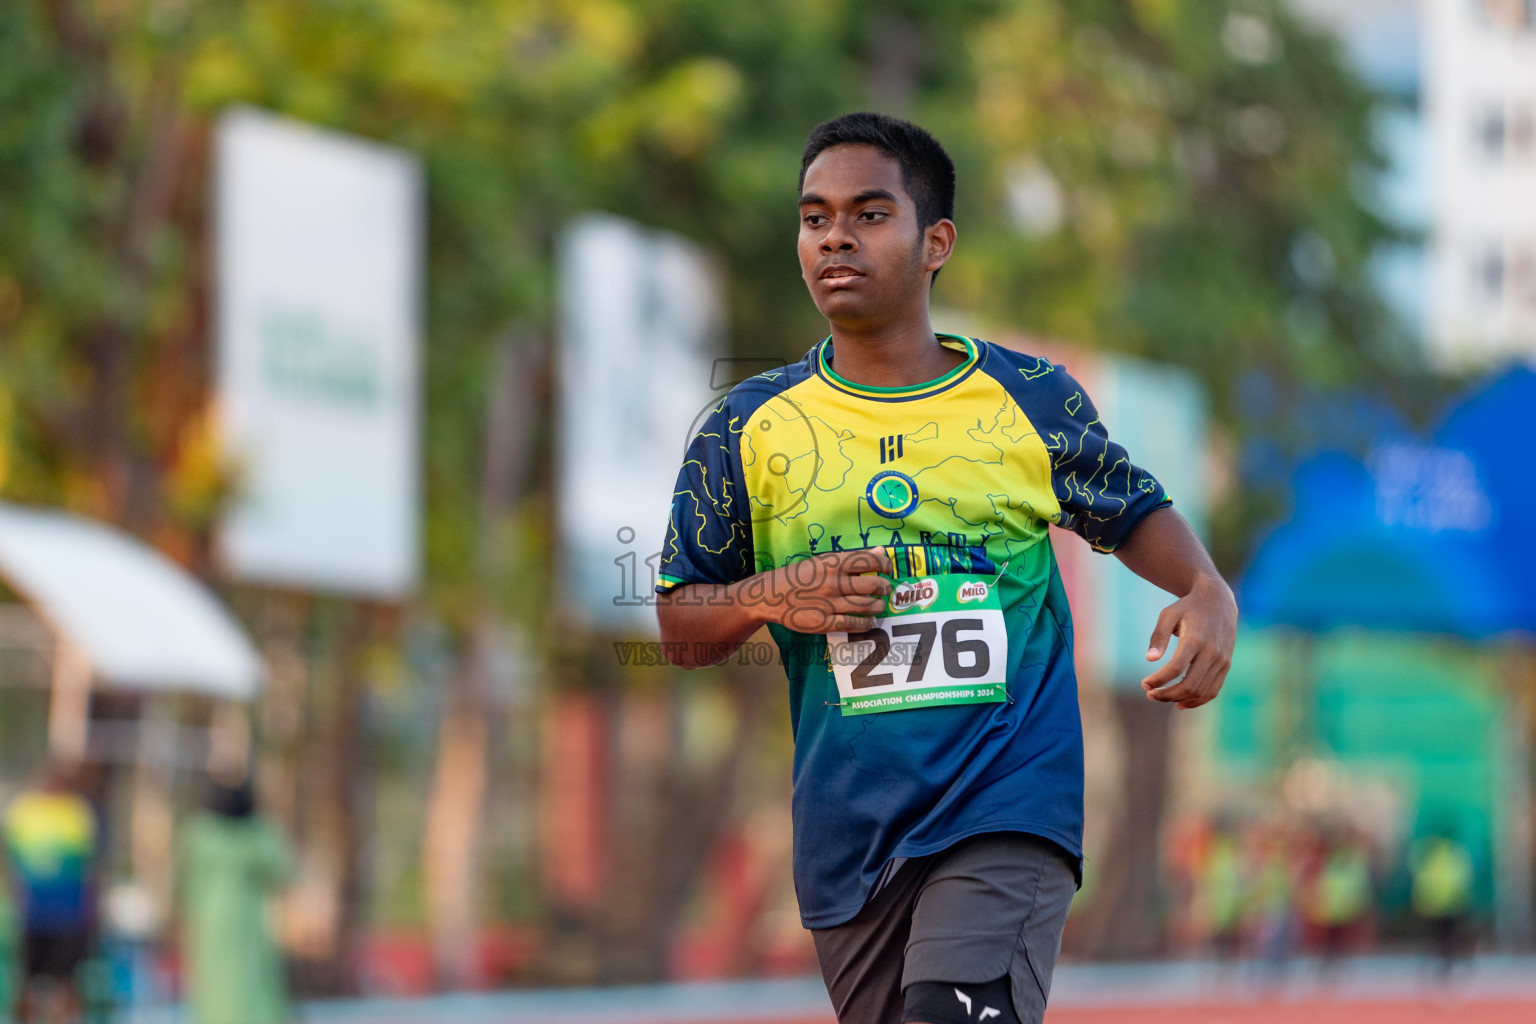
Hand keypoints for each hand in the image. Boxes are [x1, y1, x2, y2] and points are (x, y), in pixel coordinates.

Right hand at [759, 548, 893, 633]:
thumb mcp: (823, 561)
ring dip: (879, 606)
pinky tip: (869, 621)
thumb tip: (880, 552)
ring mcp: (829, 603)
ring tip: (879, 606)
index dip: (885, 565)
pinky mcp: (824, 623)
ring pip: (867, 606)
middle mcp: (833, 582)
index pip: (870, 560)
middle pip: (873, 585)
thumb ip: (852, 558)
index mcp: (833, 563)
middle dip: (884, 588)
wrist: (771, 596)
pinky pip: (853, 624)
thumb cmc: (799, 576)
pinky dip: (866, 623)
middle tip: (884, 589)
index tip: (888, 569)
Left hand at [1141, 573, 1236, 708]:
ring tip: (1160, 697)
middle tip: (1149, 694)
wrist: (1218, 601)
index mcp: (1195, 639)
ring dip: (1179, 699)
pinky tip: (1180, 704)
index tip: (1144, 684)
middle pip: (1189, 685)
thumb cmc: (1188, 607)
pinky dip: (1197, 701)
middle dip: (1166, 694)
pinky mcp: (1226, 665)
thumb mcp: (1168, 615)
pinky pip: (1213, 690)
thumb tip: (1149, 659)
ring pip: (1201, 691)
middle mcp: (1211, 652)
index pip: (1176, 668)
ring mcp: (1221, 661)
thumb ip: (1158, 636)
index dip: (1159, 680)